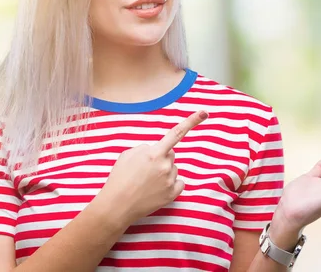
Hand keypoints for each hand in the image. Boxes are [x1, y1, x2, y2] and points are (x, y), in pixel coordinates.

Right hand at [96, 110, 208, 224]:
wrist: (116, 206)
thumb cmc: (119, 179)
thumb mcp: (127, 155)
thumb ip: (145, 148)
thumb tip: (155, 150)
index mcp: (154, 153)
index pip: (176, 133)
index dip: (191, 121)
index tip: (204, 113)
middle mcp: (165, 165)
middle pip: (171, 154)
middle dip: (162, 157)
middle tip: (146, 169)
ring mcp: (170, 180)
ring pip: (173, 169)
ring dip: (164, 172)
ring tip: (147, 182)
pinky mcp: (172, 194)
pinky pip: (179, 183)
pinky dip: (171, 184)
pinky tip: (157, 189)